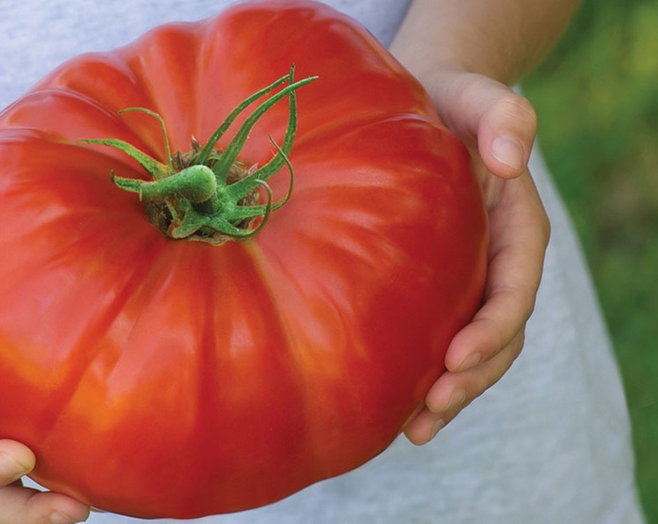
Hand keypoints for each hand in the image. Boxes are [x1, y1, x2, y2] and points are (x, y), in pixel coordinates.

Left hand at [401, 71, 550, 443]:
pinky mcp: (434, 287)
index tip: (457, 356)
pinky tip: (390, 404)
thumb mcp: (477, 96)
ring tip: (413, 430)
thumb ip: (504, 116)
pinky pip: (436, 337)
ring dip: (448, 393)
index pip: (514, 289)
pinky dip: (422, 374)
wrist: (425, 106)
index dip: (493, 328)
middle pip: (498, 335)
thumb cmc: (449, 100)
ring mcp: (467, 279)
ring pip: (470, 350)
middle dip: (469, 379)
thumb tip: (512, 158)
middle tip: (428, 414)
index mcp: (515, 228)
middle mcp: (496, 263)